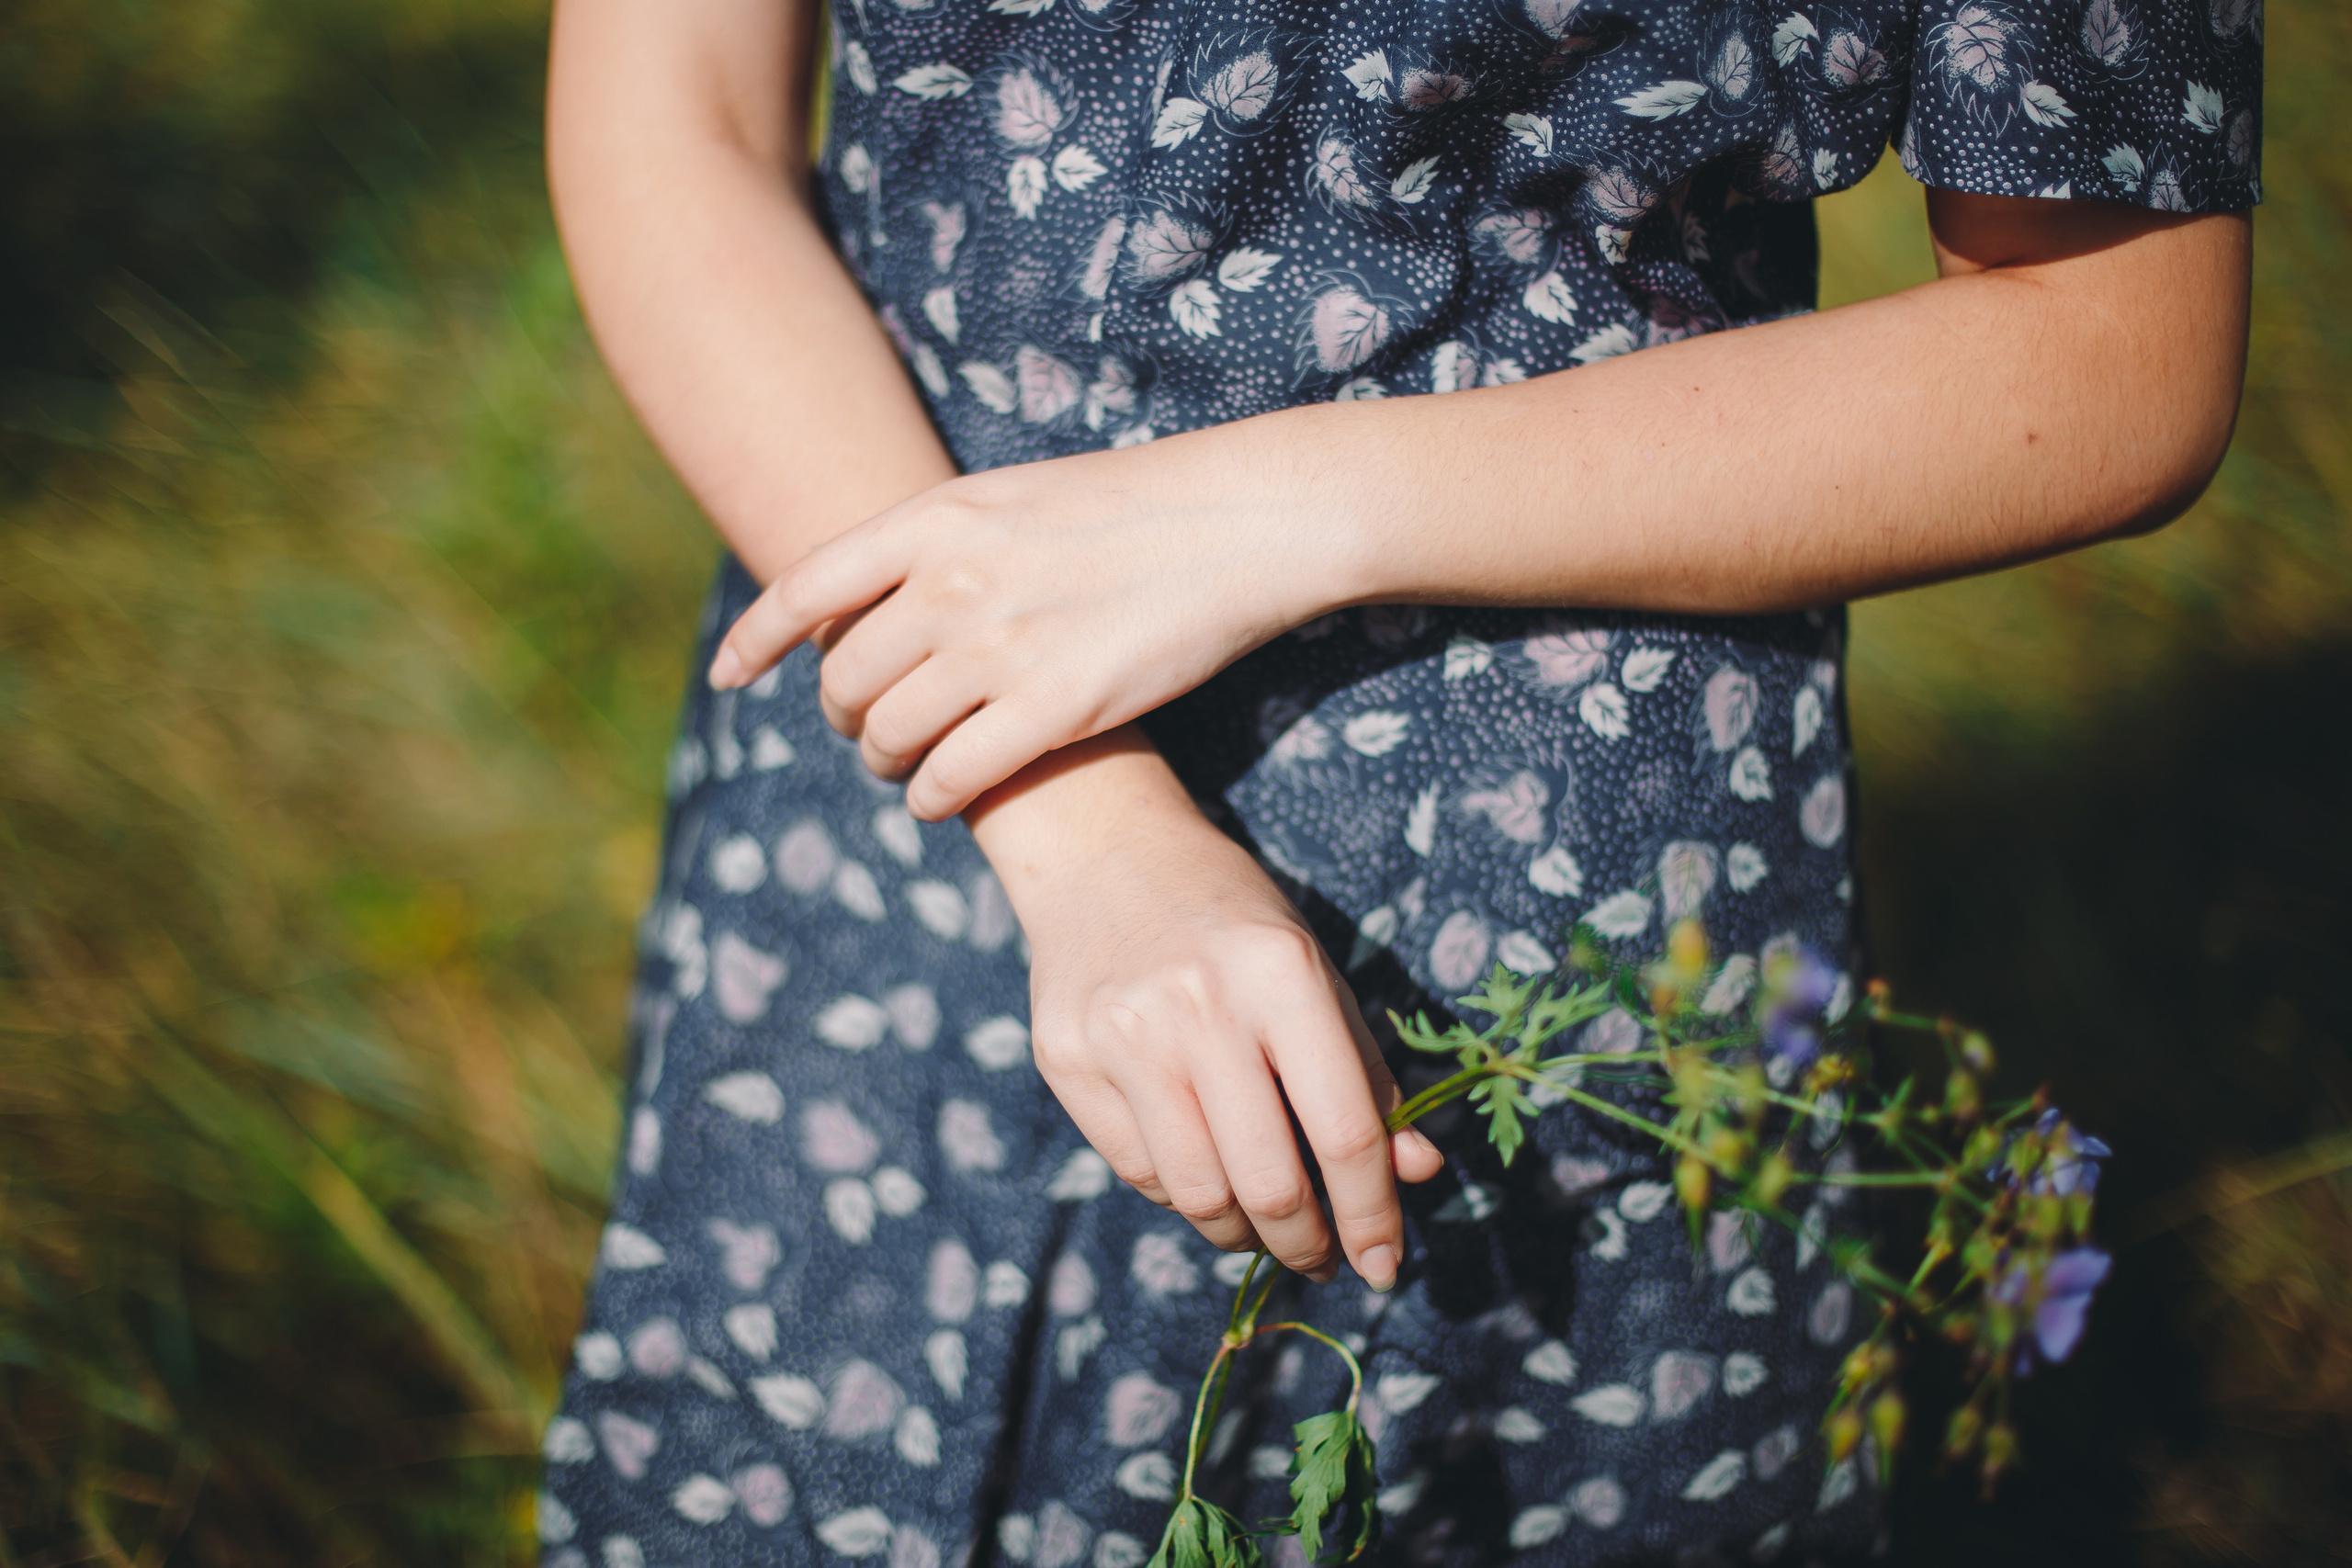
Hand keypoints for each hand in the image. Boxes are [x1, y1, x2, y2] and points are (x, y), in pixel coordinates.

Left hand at [704, 425, 1354, 820]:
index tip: (727, 675)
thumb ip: (937, 544)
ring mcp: (1000, 646)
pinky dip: (931, 798)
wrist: (1237, 521)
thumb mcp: (1011, 497)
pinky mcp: (1054, 708)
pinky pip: (951, 778)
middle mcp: (952, 581)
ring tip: (901, 768)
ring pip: (889, 735)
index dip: (755, 640)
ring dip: (884, 763)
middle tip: (865, 730)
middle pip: (843, 678)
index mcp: (936, 517)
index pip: (805, 589)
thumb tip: (871, 606)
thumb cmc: (1131, 508)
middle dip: (843, 715)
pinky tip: (939, 799)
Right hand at [976, 736, 1442, 1286]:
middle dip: (1306, 1243)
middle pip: (1268, 1181)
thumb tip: (1414, 1171)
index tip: (1385, 1264)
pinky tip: (1205, 1178)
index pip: (1343, 1131)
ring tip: (1263, 1227)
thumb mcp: (1314, 969)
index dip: (1371, 1214)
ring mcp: (1124, 1038)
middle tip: (1322, 1256)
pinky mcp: (1066, 1061)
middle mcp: (1199, 1008)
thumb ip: (1364, 1073)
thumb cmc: (1230, 916)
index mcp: (1281, 974)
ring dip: (1242, 1235)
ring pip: (1198, 1195)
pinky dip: (1183, 1196)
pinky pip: (1139, 1171)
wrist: (1103, 853)